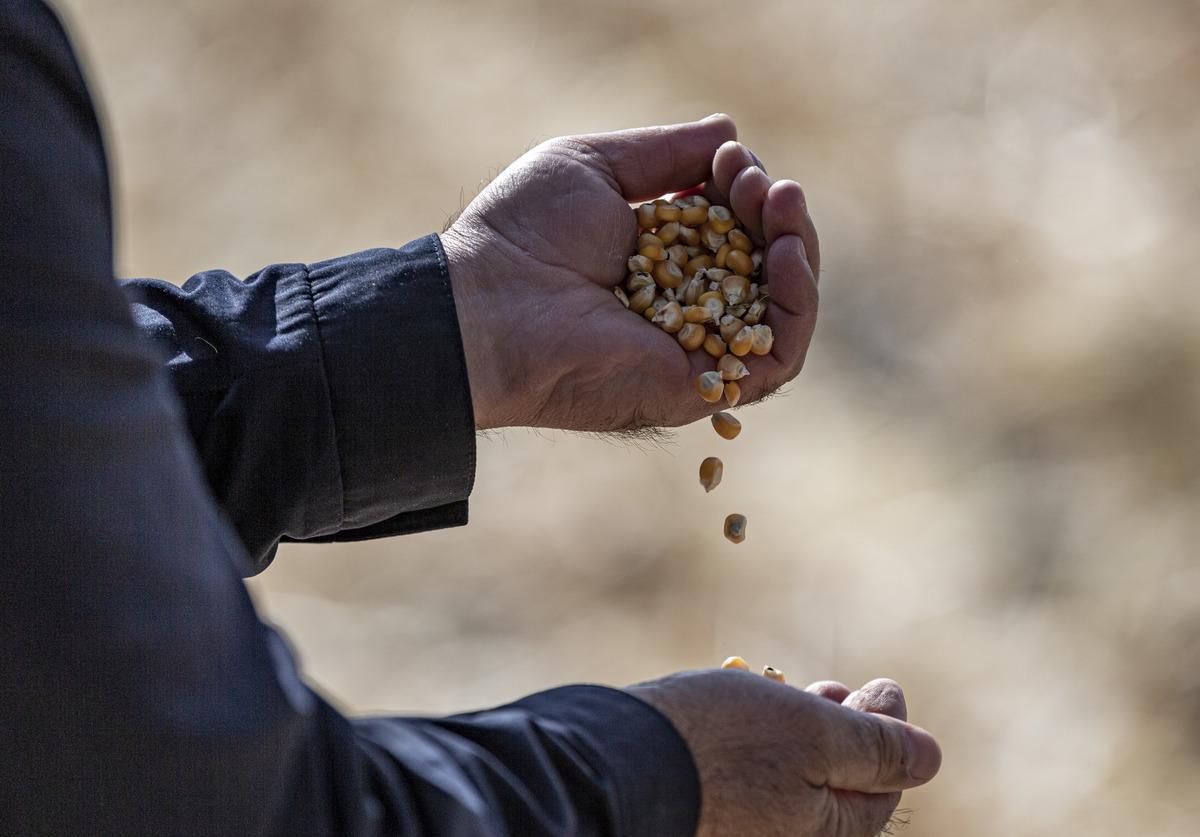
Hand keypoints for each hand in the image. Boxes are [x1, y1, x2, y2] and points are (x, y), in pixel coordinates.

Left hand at [441, 115, 820, 430]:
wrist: (484, 305)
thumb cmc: (521, 234)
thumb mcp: (595, 166)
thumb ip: (663, 153)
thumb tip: (730, 134)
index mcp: (656, 260)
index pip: (731, 228)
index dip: (746, 192)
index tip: (732, 160)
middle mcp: (681, 308)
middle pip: (766, 268)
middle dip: (777, 216)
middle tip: (765, 182)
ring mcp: (694, 350)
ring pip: (783, 312)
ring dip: (797, 252)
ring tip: (783, 204)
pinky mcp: (700, 387)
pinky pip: (778, 358)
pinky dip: (796, 305)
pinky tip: (783, 253)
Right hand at [628, 670, 940, 836]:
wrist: (620, 761)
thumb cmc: (722, 743)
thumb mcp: (816, 734)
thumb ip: (877, 747)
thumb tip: (931, 755)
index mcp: (825, 834)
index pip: (883, 784)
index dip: (892, 729)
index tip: (884, 683)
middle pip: (837, 786)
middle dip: (848, 729)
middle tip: (839, 686)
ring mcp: (745, 830)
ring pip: (793, 780)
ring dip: (805, 732)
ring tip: (796, 691)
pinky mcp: (710, 815)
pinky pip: (753, 783)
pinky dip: (764, 746)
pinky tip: (750, 713)